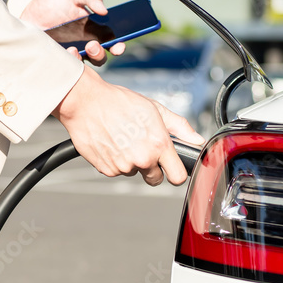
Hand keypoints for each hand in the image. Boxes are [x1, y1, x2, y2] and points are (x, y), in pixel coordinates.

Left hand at [21, 0, 124, 65]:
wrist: (30, 13)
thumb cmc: (56, 2)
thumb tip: (104, 11)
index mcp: (94, 30)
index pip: (112, 42)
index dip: (118, 46)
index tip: (118, 46)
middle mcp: (86, 45)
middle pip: (100, 56)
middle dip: (101, 54)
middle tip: (93, 45)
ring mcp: (72, 54)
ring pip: (85, 65)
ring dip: (81, 59)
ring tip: (75, 49)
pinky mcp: (58, 60)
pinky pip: (66, 67)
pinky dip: (67, 61)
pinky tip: (64, 50)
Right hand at [52, 67, 204, 186]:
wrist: (85, 102)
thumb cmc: (119, 102)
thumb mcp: (155, 109)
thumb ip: (179, 127)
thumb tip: (196, 140)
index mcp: (158, 144)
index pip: (177, 177)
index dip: (176, 173)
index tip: (172, 167)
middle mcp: (142, 158)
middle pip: (155, 179)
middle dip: (153, 169)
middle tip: (143, 149)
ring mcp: (123, 166)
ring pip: (134, 172)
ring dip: (131, 162)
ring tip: (123, 139)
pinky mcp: (106, 169)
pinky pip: (117, 171)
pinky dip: (115, 161)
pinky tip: (112, 143)